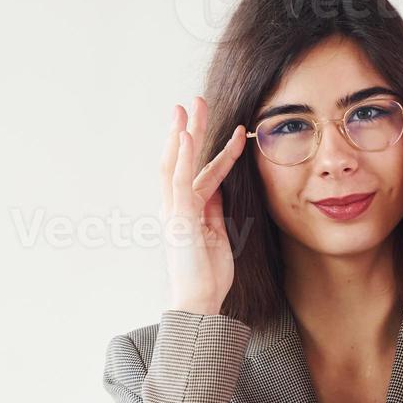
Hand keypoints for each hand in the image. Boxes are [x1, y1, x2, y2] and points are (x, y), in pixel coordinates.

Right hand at [160, 96, 247, 315]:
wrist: (200, 301)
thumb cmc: (209, 273)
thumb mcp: (218, 233)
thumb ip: (214, 207)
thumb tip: (220, 185)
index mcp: (186, 210)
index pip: (199, 172)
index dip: (213, 149)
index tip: (227, 128)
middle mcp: (175, 207)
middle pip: (180, 160)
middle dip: (188, 129)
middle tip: (194, 101)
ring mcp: (174, 211)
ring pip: (176, 164)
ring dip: (183, 133)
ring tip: (189, 108)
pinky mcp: (179, 217)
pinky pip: (180, 180)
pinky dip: (183, 156)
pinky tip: (189, 135)